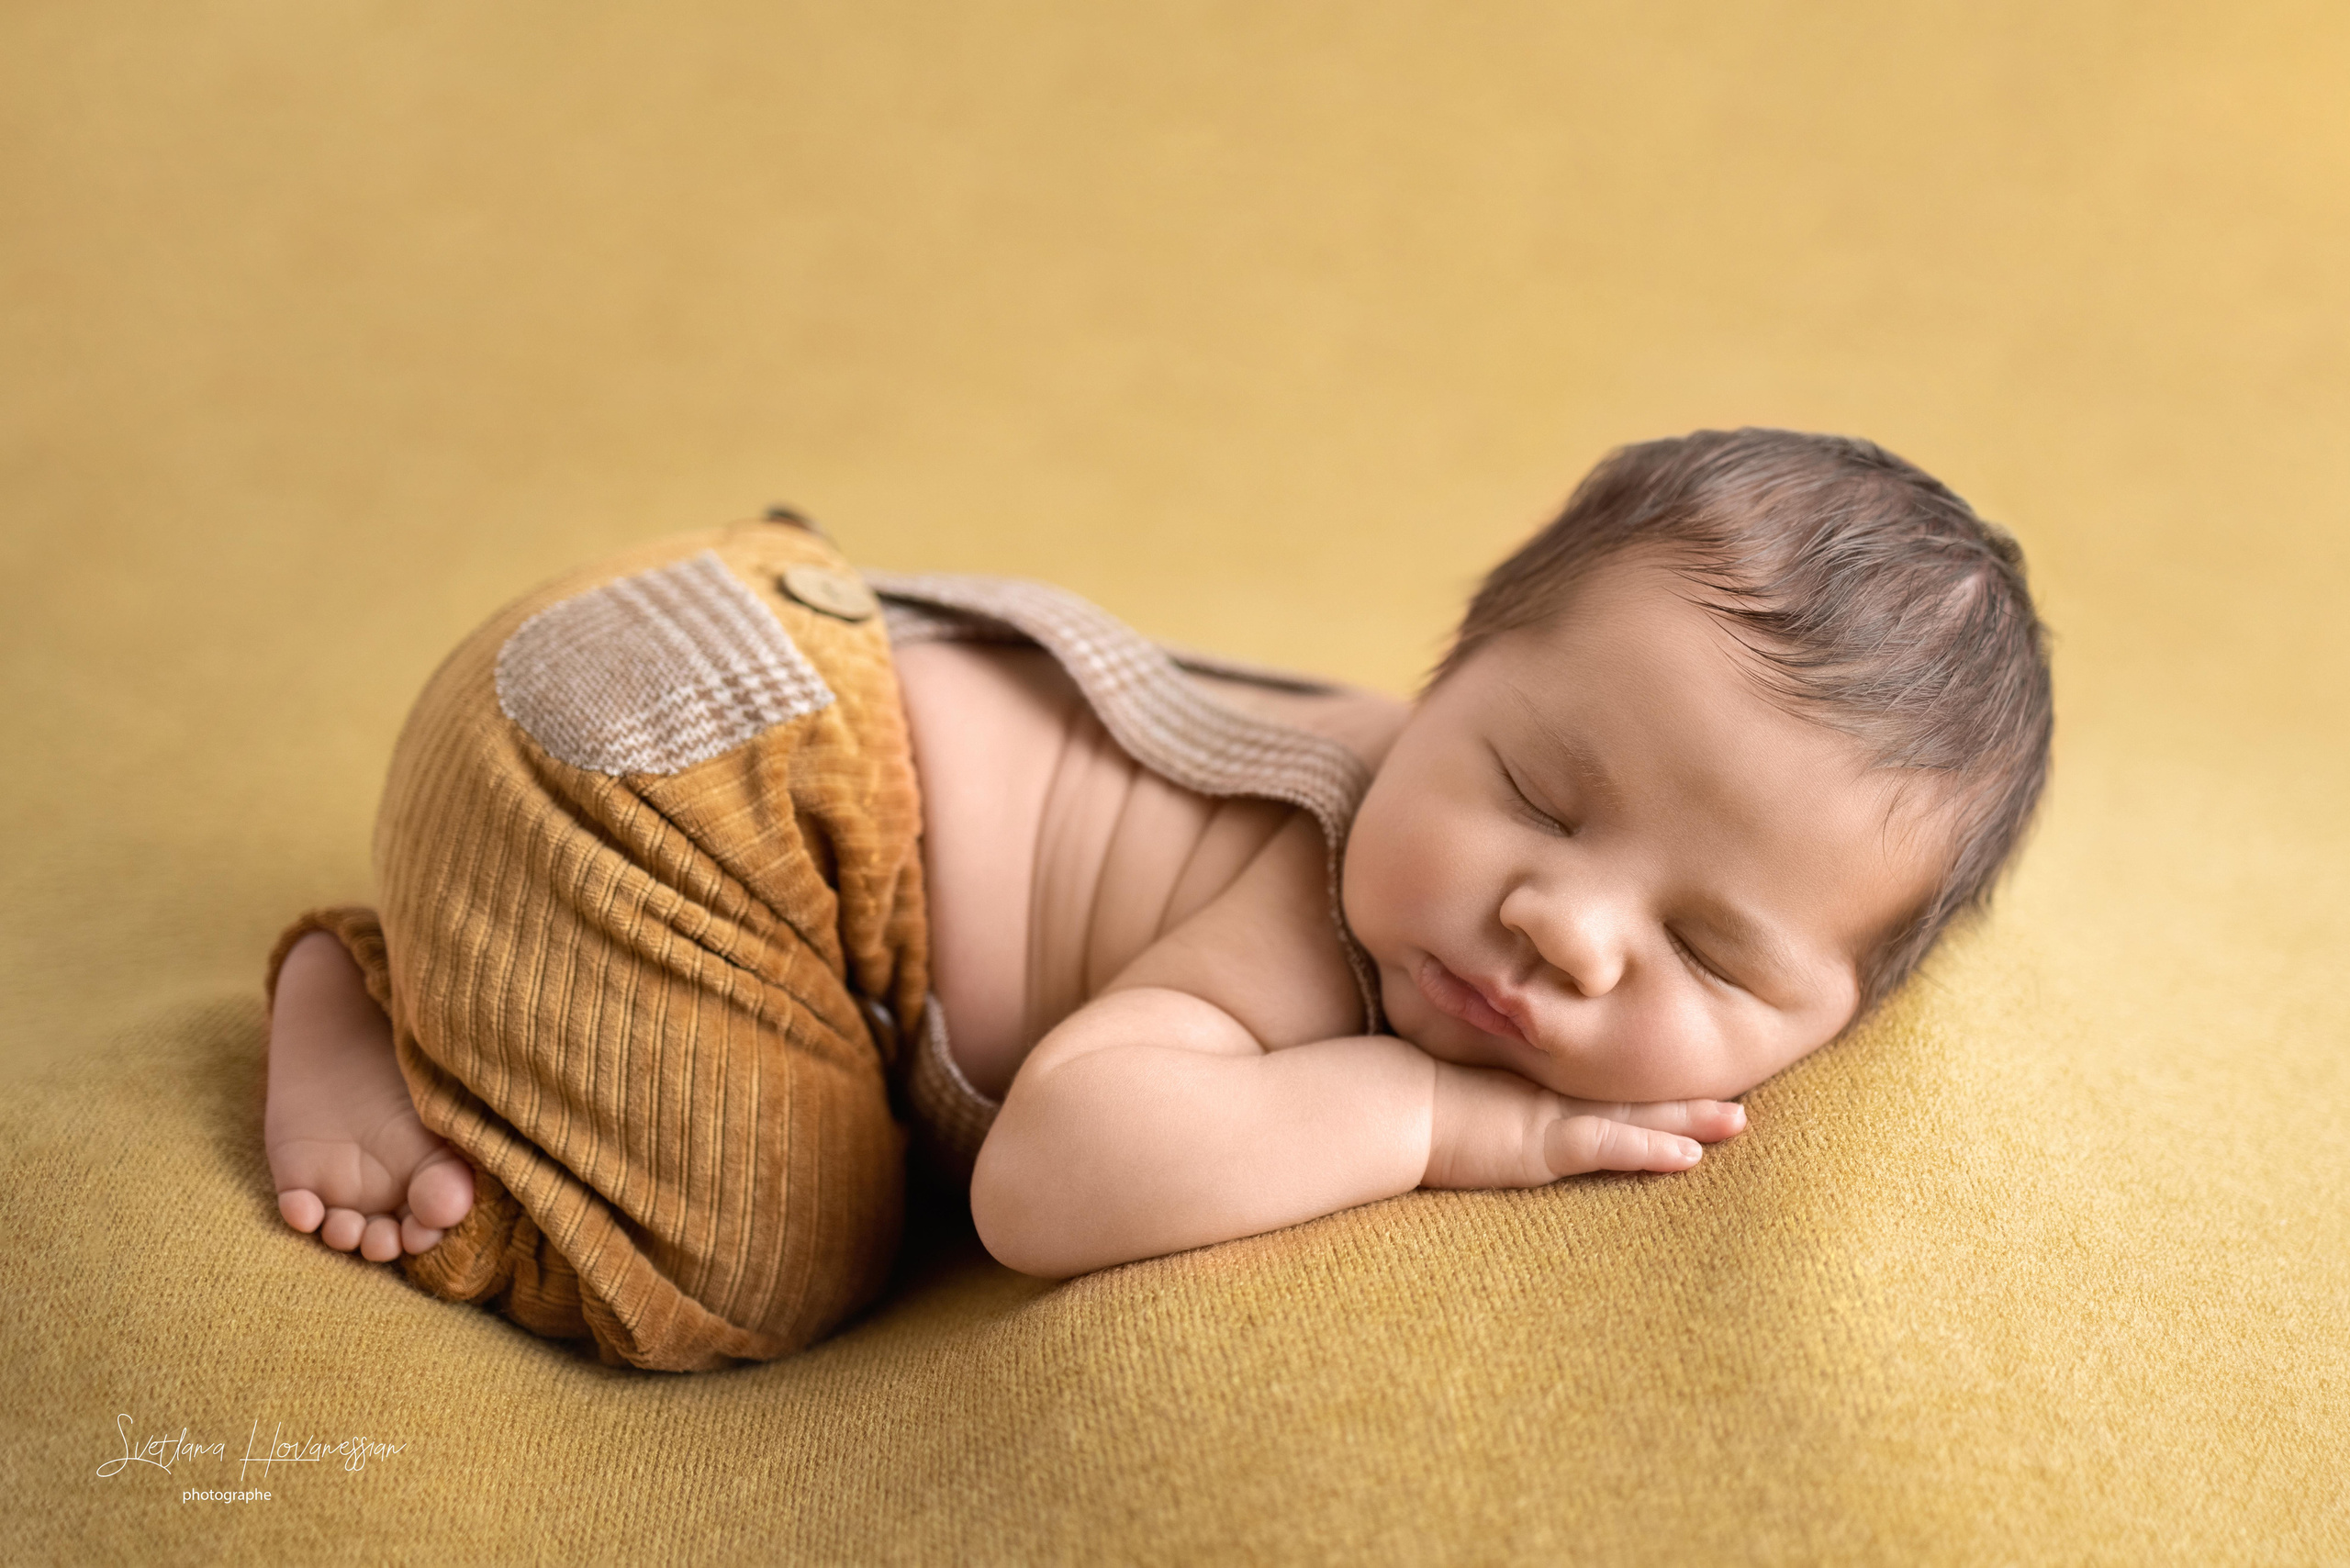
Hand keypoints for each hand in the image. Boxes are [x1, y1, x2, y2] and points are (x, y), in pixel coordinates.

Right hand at [1422, 1060, 1746, 1189]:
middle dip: (1686, 1093)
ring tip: (1737, 1121)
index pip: (1602, 1079)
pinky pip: (1609, 1145)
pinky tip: (1688, 1156)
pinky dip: (1650, 1148)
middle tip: (1737, 1094)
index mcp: (1536, 1083)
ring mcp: (1550, 1115)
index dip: (1645, 1076)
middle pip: (1632, 1088)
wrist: (1387, 1106)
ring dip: (1689, 1118)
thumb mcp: (1454, 1093)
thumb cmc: (1408, 1098)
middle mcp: (1551, 1093)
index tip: (1685, 1071)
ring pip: (1636, 1113)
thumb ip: (1479, 1089)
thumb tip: (1477, 1090)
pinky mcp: (1544, 1142)